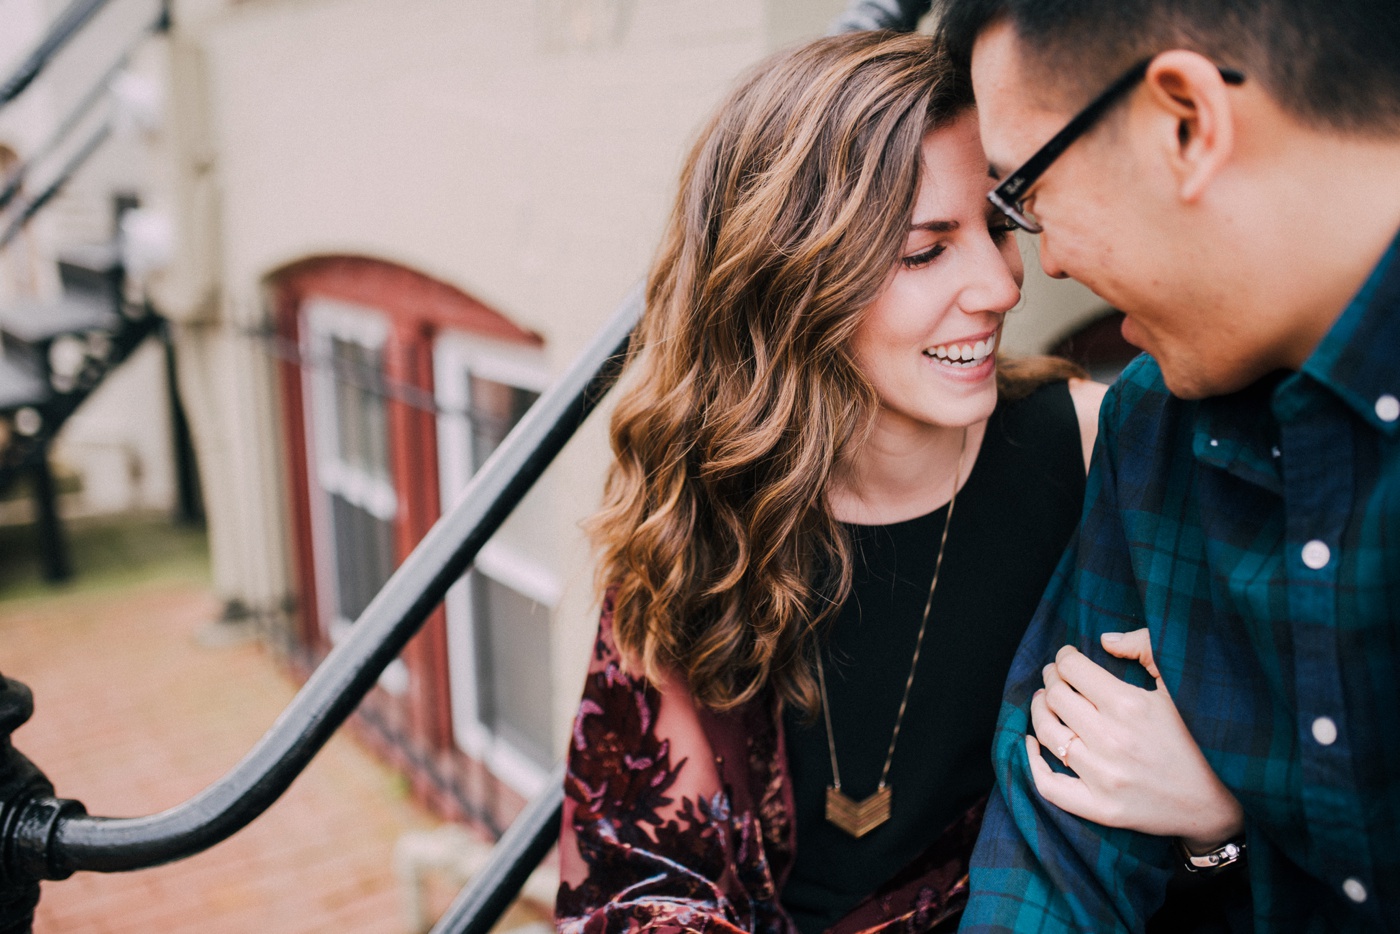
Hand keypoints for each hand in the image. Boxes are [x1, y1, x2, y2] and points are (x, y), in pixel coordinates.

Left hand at [1026, 629, 1243, 852]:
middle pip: (1055, 697)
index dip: (1065, 657)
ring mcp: (1103, 777)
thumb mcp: (1180, 684)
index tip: (1068, 657)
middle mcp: (1111, 740)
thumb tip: (1104, 640)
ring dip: (1039, 710)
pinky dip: (1031, 761)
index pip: (1072, 669)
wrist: (1215, 802)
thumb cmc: (1199, 737)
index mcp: (1129, 705)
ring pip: (1047, 733)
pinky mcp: (1100, 808)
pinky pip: (1048, 785)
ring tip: (1044, 701)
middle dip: (1051, 679)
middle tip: (1055, 677)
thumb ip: (1145, 648)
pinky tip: (1032, 742)